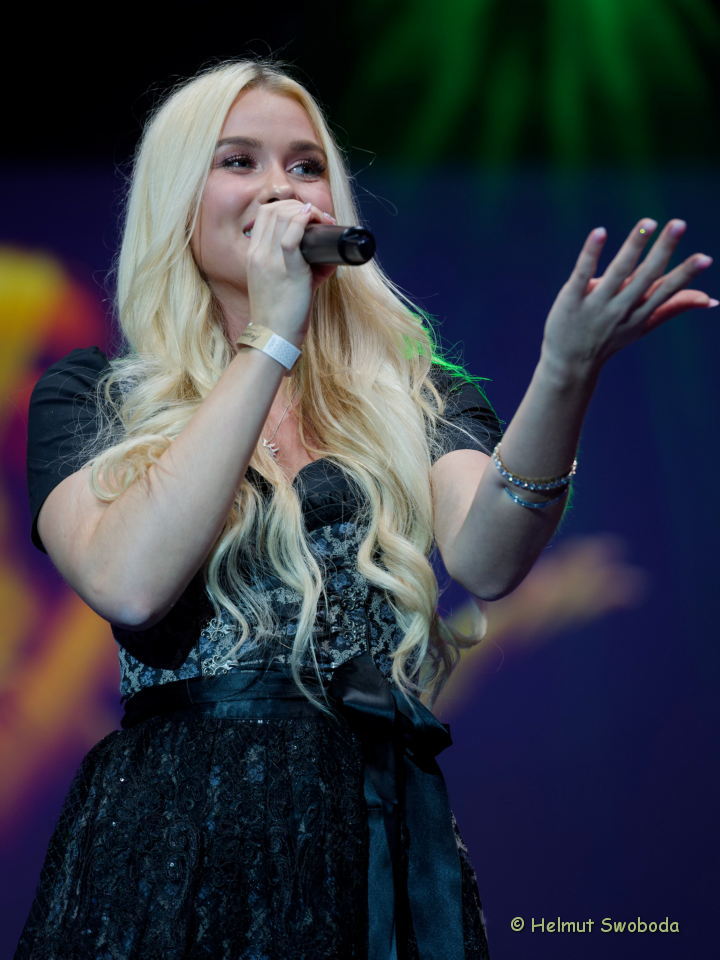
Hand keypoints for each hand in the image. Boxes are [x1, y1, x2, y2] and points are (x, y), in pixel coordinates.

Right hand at [246, 199, 336, 342]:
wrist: (273, 338)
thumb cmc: (280, 314)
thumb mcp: (281, 284)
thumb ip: (299, 266)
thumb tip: (327, 257)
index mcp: (253, 255)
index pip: (264, 214)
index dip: (286, 206)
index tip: (306, 215)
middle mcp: (258, 253)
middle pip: (273, 209)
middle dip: (299, 205)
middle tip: (318, 218)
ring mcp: (270, 261)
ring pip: (282, 216)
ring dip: (306, 211)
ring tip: (321, 220)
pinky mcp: (287, 270)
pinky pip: (293, 236)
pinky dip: (305, 222)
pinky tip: (317, 222)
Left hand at [541, 218, 714, 374]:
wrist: (569, 364)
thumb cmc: (609, 339)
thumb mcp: (643, 325)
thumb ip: (674, 307)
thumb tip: (712, 300)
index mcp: (640, 313)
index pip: (666, 290)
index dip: (686, 275)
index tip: (705, 258)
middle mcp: (621, 308)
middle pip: (646, 276)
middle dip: (664, 250)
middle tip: (679, 223)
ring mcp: (596, 304)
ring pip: (618, 271)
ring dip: (634, 245)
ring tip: (648, 222)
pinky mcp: (572, 299)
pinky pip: (582, 273)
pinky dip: (591, 252)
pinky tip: (600, 232)